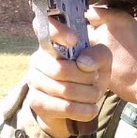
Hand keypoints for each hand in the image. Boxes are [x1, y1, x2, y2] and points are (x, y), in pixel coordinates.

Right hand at [24, 16, 112, 137]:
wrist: (79, 106)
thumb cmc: (89, 77)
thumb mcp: (102, 62)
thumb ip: (99, 55)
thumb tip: (83, 63)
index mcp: (52, 43)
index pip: (44, 26)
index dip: (58, 31)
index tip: (74, 40)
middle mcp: (38, 59)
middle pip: (61, 69)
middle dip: (86, 78)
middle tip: (95, 81)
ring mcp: (34, 81)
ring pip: (65, 90)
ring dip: (87, 95)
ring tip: (94, 95)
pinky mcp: (36, 102)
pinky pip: (65, 107)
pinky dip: (84, 110)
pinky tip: (91, 109)